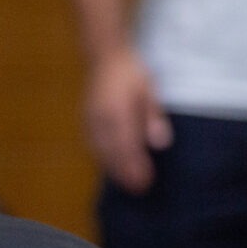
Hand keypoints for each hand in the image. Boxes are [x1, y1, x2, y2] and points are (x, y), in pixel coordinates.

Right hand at [86, 45, 171, 193]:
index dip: (136, 166)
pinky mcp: (86, 121)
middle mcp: (101, 120)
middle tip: (139, 190)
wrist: (104, 57)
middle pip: (113, 154)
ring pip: (101, 152)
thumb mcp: (149, 90)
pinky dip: (103, 159)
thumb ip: (153, 117)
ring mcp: (90, 122)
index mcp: (117, 112)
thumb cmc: (131, 73)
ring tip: (127, 184)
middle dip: (126, 173)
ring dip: (114, 170)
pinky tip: (111, 167)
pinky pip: (94, 146)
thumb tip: (160, 144)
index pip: (127, 146)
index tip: (146, 181)